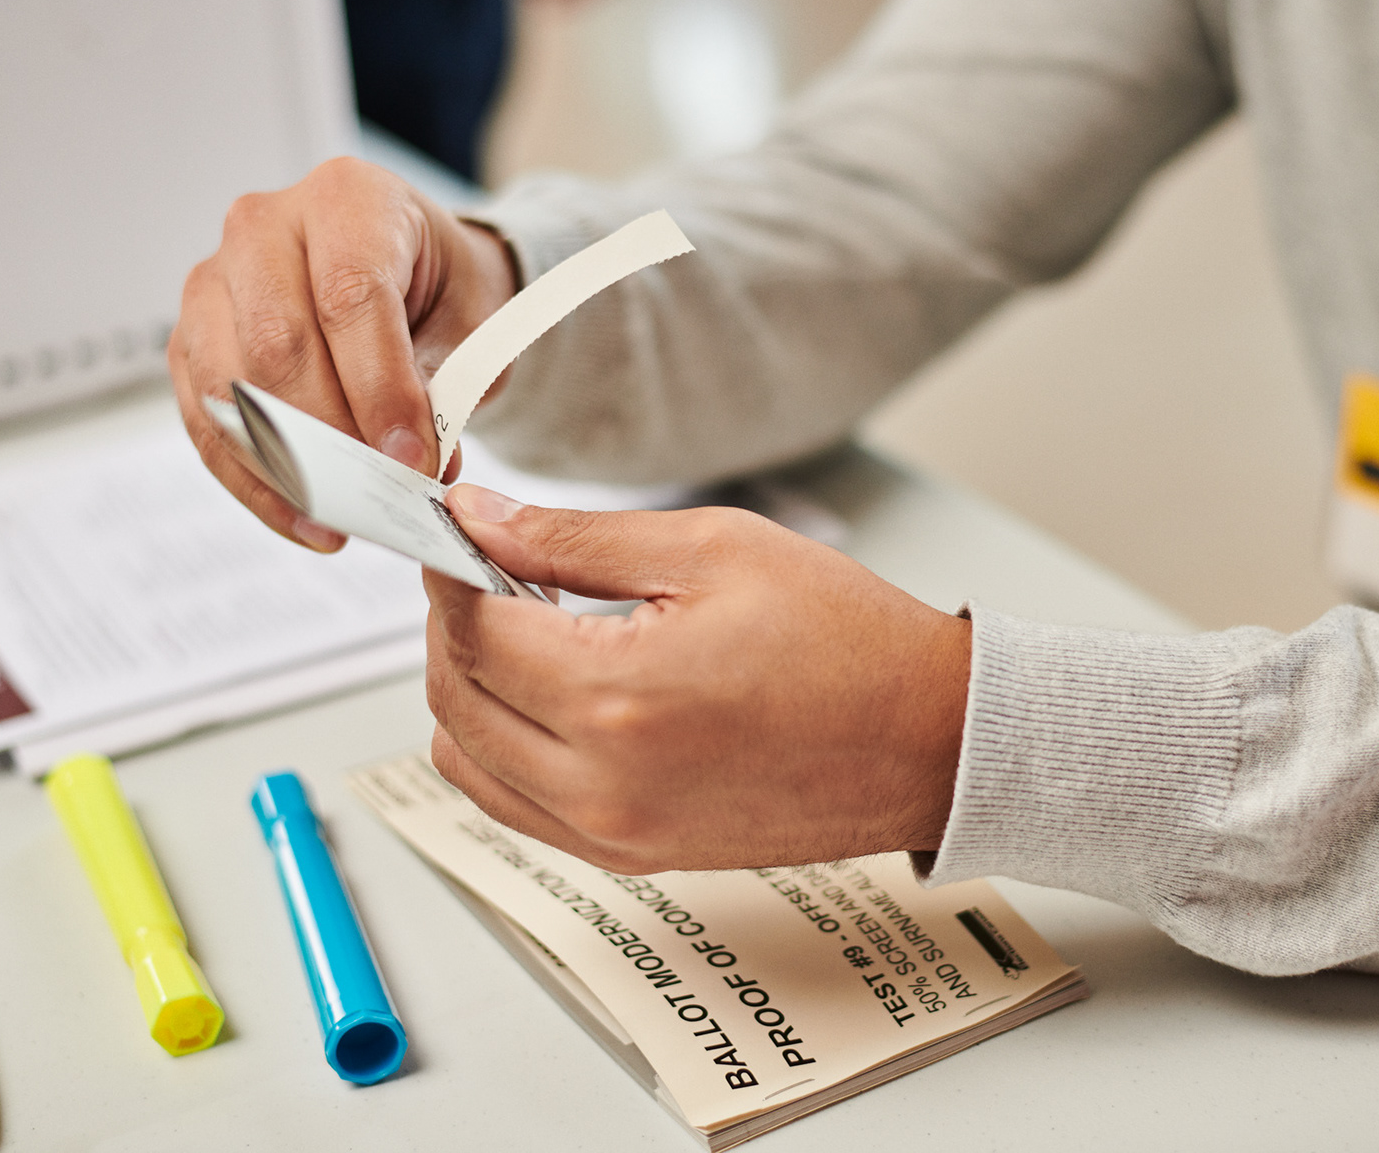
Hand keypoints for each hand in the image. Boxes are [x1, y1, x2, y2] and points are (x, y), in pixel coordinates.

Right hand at [169, 157, 515, 550]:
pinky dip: (255, 478)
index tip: (412, 459)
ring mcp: (215, 281)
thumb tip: (415, 464)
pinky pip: (207, 419)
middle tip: (379, 492)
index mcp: (347, 199)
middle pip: (277, 342)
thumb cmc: (440, 289)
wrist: (412, 273)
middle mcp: (264, 226)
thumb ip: (445, 385)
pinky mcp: (192, 338)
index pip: (350, 296)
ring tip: (342, 518)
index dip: (380, 388)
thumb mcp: (471, 323)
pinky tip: (303, 517)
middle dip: (331, 433)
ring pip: (230, 385)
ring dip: (286, 465)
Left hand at [423, 485, 971, 872]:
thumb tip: (480, 521)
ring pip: (467, 762)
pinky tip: (554, 691)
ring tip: (528, 631)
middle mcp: (602, 786)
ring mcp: (614, 835)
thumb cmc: (849, 642)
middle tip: (491, 568)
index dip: (451, 567)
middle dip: (453, 623)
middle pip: (453, 699)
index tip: (459, 528)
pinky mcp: (631, 857)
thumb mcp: (711, 550)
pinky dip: (504, 746)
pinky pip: (516, 804)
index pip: (471, 631)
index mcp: (620, 700)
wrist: (928, 740)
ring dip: (471, 690)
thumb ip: (574, 539)